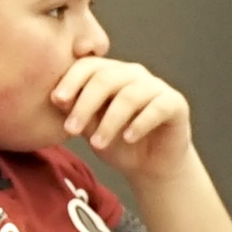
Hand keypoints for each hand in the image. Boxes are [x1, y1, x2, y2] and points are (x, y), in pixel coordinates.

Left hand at [49, 55, 198, 175]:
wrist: (151, 166)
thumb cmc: (116, 143)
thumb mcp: (90, 130)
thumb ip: (76, 112)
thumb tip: (56, 99)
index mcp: (109, 73)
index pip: (88, 66)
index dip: (71, 80)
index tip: (56, 100)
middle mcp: (132, 74)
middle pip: (105, 79)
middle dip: (85, 104)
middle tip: (70, 129)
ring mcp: (155, 86)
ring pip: (129, 96)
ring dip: (110, 121)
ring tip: (97, 144)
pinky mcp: (175, 103)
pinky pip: (157, 107)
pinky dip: (140, 123)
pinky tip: (128, 138)